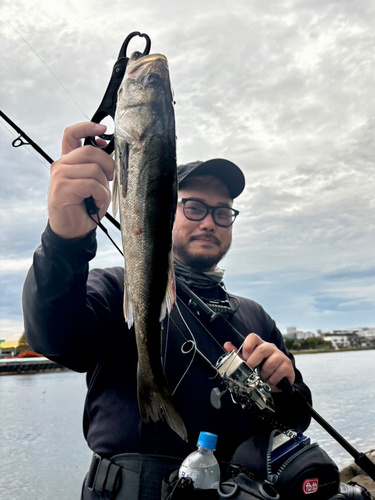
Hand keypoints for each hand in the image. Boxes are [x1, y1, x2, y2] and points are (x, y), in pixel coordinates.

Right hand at [48, 122, 114, 238]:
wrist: (72, 230)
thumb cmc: (84, 207)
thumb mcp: (94, 183)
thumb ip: (97, 166)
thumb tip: (106, 149)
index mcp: (68, 161)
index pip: (72, 134)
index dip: (87, 127)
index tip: (103, 129)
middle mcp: (61, 165)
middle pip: (90, 152)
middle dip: (108, 165)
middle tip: (111, 178)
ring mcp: (59, 176)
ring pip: (93, 169)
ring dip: (103, 186)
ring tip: (99, 197)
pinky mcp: (62, 188)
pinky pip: (91, 184)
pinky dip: (100, 196)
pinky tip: (95, 203)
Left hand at [224, 333, 294, 391]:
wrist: (279, 381)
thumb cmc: (262, 369)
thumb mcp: (250, 362)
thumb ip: (239, 355)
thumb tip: (227, 345)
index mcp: (260, 345)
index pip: (253, 337)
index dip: (247, 345)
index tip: (245, 356)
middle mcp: (271, 348)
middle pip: (262, 349)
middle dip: (253, 362)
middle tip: (250, 371)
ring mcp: (280, 356)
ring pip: (270, 363)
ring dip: (264, 374)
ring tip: (262, 379)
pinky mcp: (288, 365)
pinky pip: (279, 372)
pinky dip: (272, 380)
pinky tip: (270, 382)